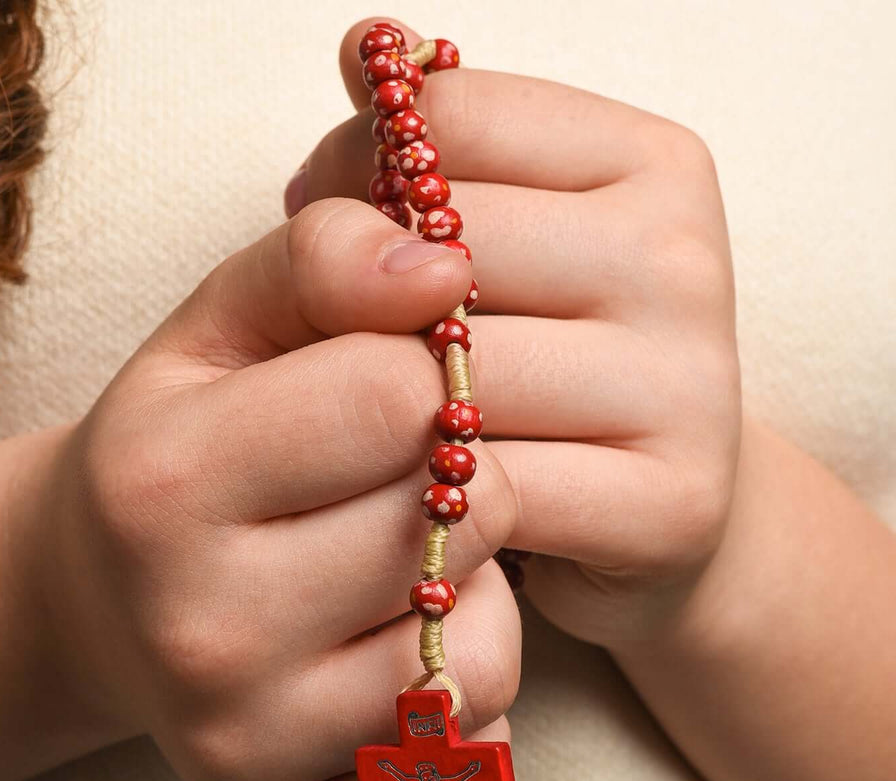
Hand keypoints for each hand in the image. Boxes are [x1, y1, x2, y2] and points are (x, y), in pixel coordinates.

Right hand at [38, 198, 521, 780]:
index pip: (403, 396)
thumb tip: (444, 258)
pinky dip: (453, 694)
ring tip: (388, 574)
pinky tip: (385, 653)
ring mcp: (243, 743)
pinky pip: (465, 754)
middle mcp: (197, 629)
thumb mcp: (228, 327)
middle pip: (460, 520)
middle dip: (454, 485)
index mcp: (166, 484)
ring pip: (481, 650)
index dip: (425, 378)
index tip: (393, 391)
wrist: (104, 597)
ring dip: (466, 595)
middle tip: (388, 488)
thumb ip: (325, 260)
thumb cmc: (188, 446)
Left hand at [296, 18, 739, 645]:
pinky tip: (401, 497)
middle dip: (351, 295)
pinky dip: (421, 499)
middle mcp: (681, 263)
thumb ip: (443, 152)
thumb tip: (366, 48)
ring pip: (459, 378)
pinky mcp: (675, 502)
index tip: (333, 222)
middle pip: (448, 253)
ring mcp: (690, 385)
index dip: (355, 168)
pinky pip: (492, 488)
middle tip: (320, 334)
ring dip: (376, 408)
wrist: (653, 501)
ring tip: (358, 417)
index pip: (456, 121)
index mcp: (652, 165)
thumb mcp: (512, 238)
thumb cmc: (554, 359)